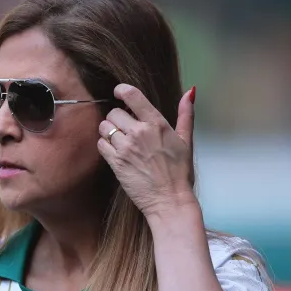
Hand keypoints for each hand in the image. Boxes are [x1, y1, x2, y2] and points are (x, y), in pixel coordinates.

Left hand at [98, 84, 197, 217]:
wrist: (169, 200)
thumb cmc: (179, 172)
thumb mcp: (186, 141)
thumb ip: (185, 114)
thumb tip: (189, 92)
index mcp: (157, 123)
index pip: (132, 95)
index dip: (121, 90)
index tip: (119, 93)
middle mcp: (140, 132)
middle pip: (114, 112)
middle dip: (117, 117)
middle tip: (124, 127)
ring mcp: (126, 147)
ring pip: (105, 127)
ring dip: (109, 131)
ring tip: (119, 139)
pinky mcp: (116, 162)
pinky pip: (101, 144)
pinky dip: (104, 145)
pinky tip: (115, 151)